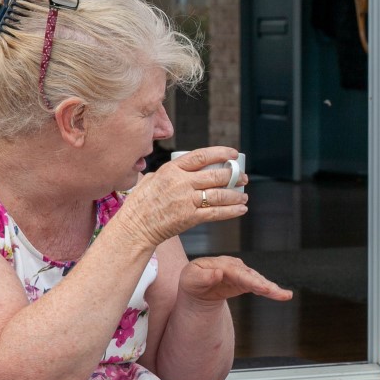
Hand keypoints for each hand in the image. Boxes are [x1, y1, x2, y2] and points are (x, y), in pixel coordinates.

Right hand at [113, 147, 249, 246]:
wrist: (135, 227)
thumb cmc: (141, 203)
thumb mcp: (152, 179)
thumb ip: (170, 172)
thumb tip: (186, 168)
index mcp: (172, 169)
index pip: (202, 156)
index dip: (221, 153)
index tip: (233, 154)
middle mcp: (181, 183)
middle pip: (215, 175)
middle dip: (233, 176)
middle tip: (242, 178)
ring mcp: (186, 201)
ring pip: (219, 195)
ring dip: (236, 195)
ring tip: (243, 195)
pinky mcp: (190, 218)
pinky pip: (216, 213)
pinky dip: (232, 211)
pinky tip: (241, 209)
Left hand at [178, 256, 292, 305]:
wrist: (197, 288)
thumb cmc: (192, 282)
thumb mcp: (190, 279)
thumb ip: (202, 276)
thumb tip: (218, 273)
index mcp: (220, 263)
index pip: (235, 271)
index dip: (248, 279)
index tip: (259, 287)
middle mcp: (234, 266)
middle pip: (251, 276)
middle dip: (264, 284)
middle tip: (274, 291)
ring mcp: (242, 274)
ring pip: (258, 281)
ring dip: (271, 288)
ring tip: (284, 295)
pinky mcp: (246, 283)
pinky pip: (259, 287)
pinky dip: (270, 291)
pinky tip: (282, 295)